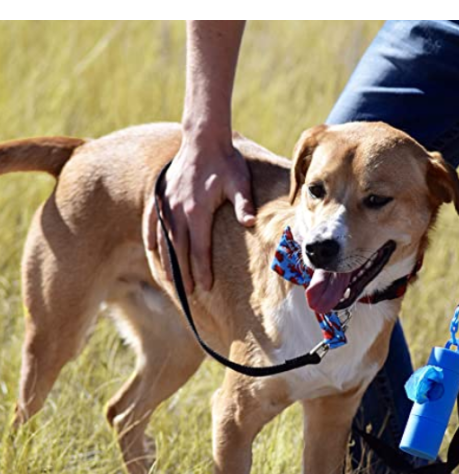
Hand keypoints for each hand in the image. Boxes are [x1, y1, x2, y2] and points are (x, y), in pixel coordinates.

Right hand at [145, 134, 254, 293]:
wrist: (203, 138)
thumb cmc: (225, 162)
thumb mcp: (239, 181)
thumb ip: (243, 204)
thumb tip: (251, 223)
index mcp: (197, 210)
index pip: (199, 248)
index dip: (202, 269)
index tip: (205, 287)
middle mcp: (178, 210)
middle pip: (178, 249)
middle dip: (183, 273)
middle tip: (186, 294)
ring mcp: (167, 203)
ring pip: (163, 239)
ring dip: (166, 261)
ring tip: (170, 281)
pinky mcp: (161, 196)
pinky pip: (152, 221)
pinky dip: (150, 236)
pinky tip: (151, 249)